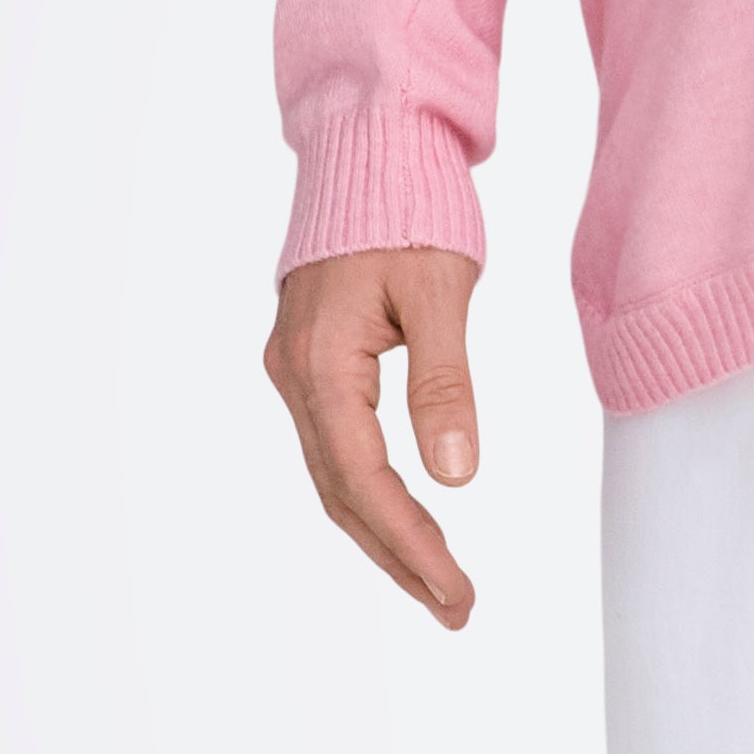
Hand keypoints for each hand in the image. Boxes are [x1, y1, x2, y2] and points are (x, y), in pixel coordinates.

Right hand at [265, 243, 481, 626]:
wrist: (369, 143)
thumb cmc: (408, 205)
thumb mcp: (441, 292)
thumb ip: (444, 385)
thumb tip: (456, 478)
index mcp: (321, 362)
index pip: (365, 481)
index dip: (411, 545)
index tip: (457, 591)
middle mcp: (295, 374)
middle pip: (342, 495)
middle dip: (400, 558)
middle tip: (458, 609)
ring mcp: (296, 370)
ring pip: (336, 477)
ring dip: (386, 535)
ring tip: (440, 585)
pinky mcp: (310, 362)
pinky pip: (336, 448)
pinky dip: (372, 495)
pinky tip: (408, 522)